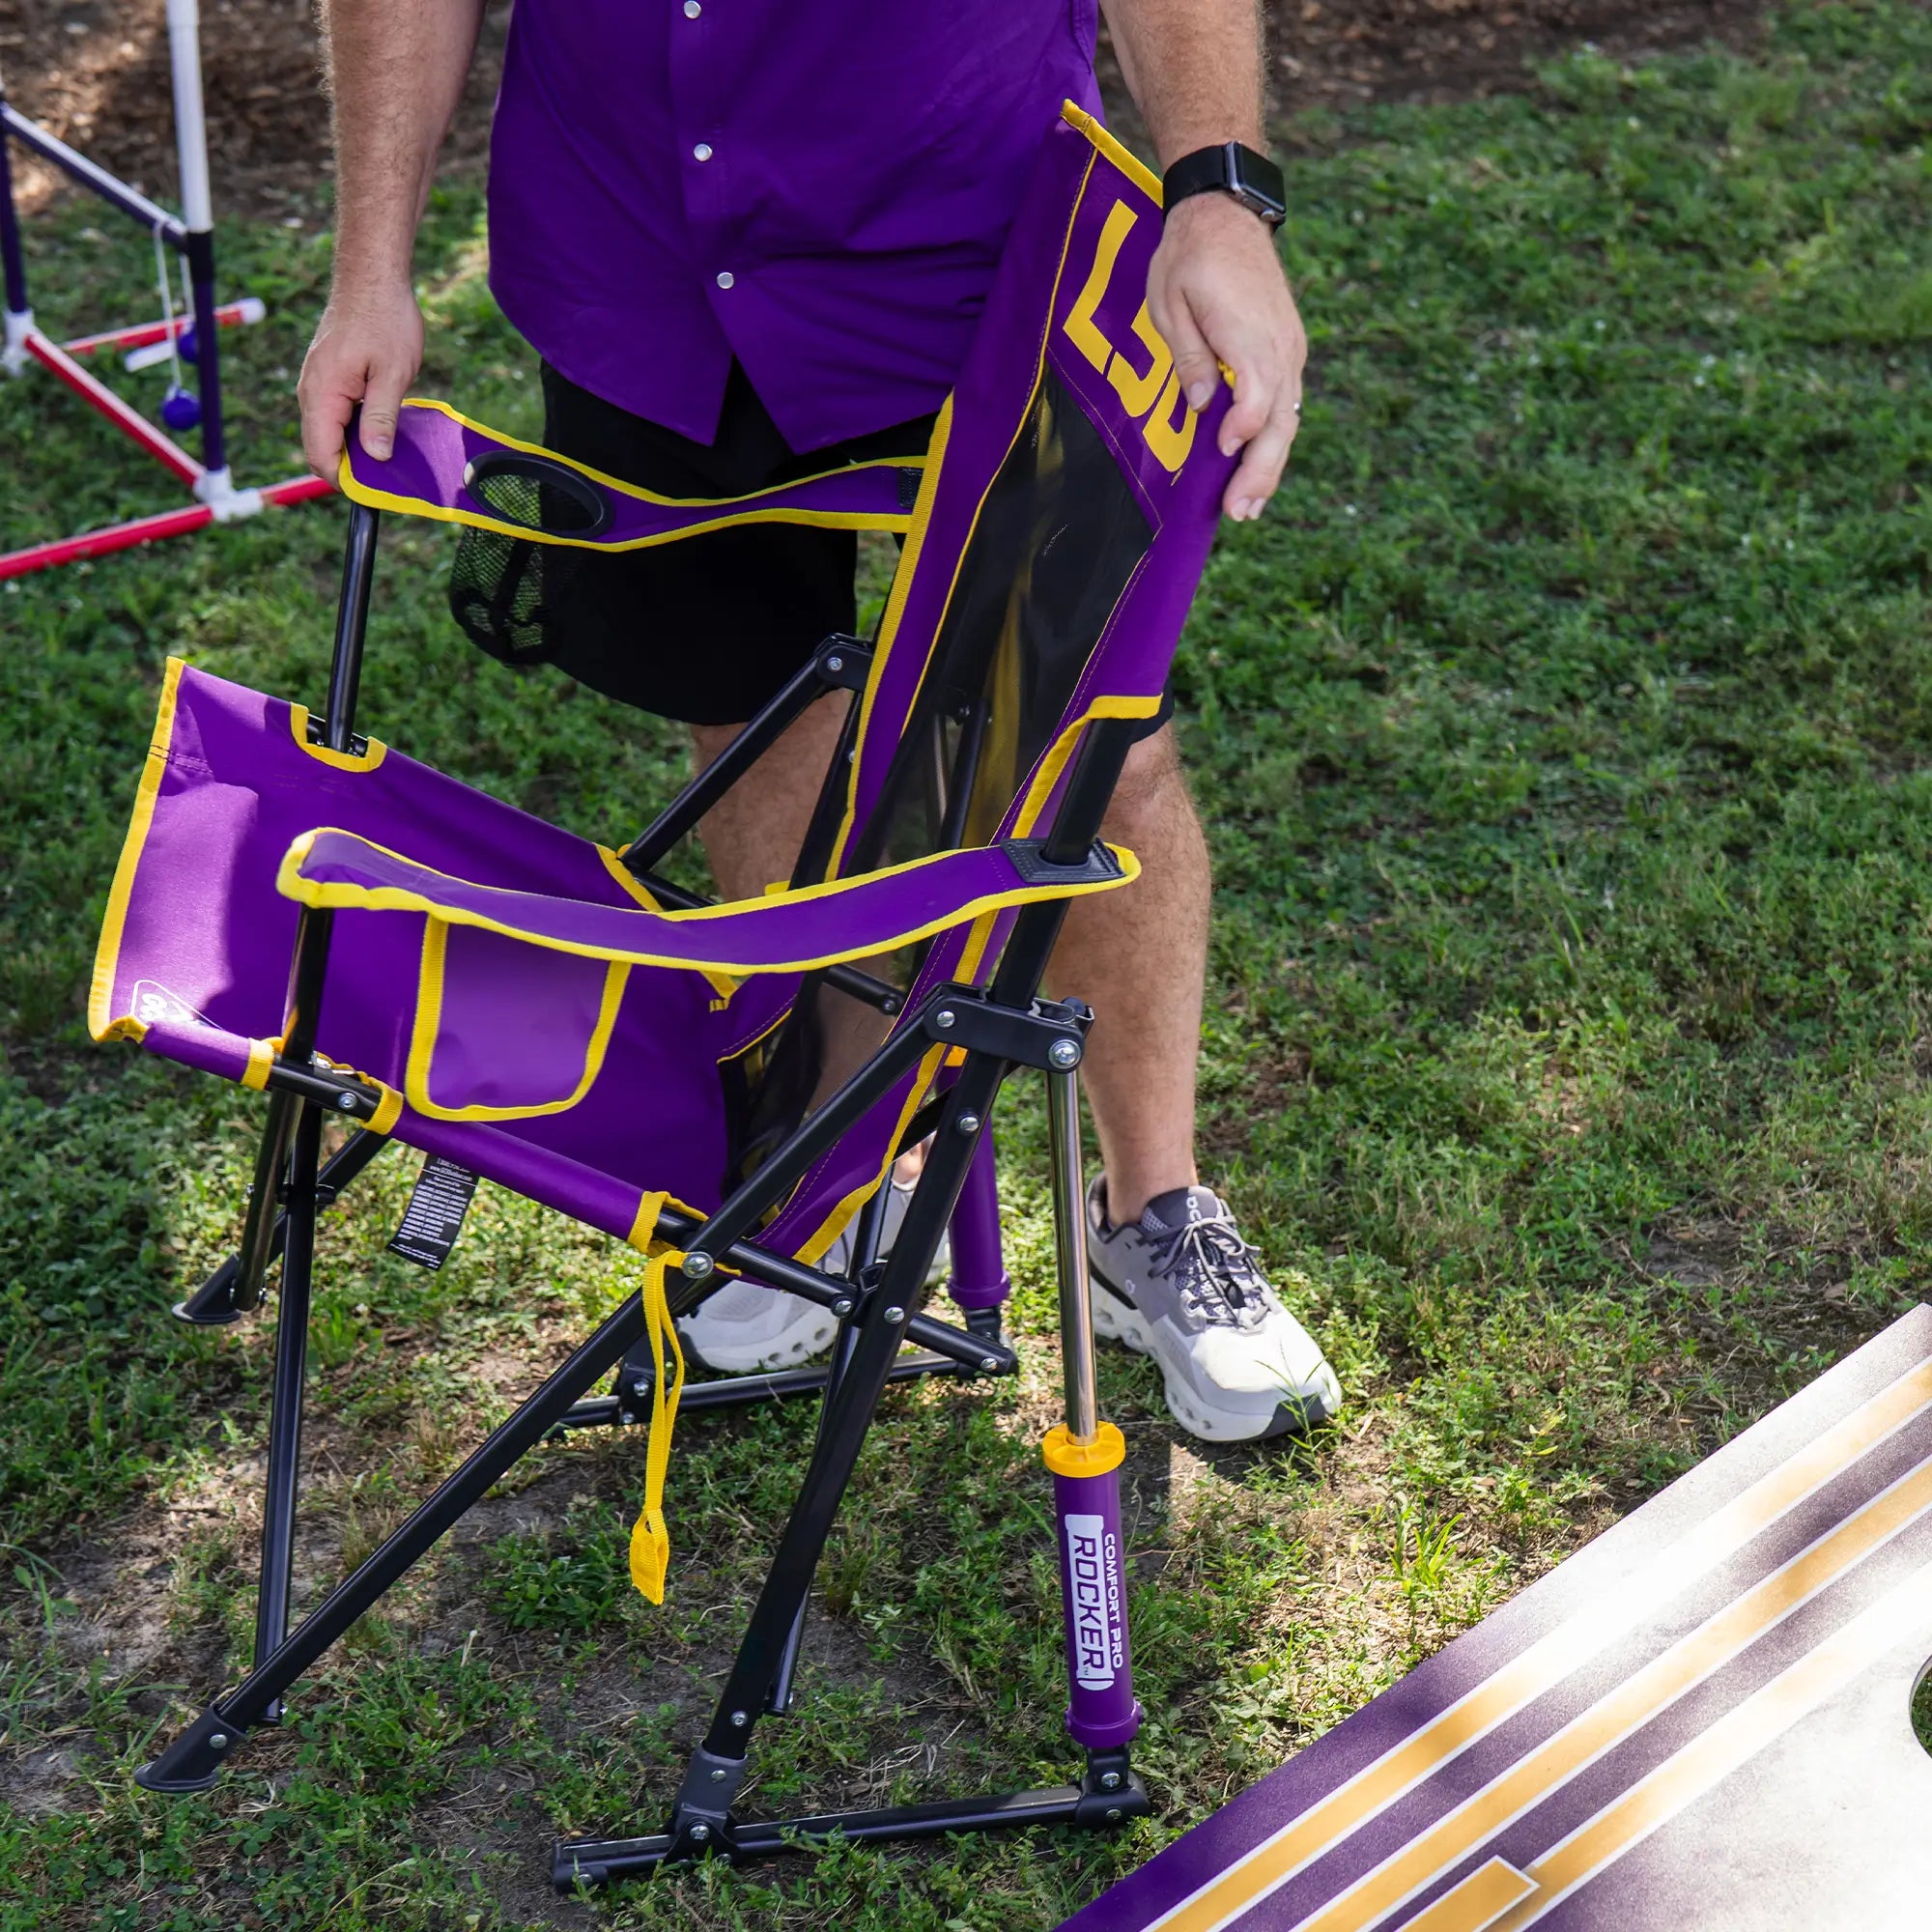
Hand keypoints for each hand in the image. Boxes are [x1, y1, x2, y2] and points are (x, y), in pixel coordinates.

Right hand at [296, 276, 423, 475]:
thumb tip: (376, 458)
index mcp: (322, 395)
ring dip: (354, 451)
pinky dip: (354, 431)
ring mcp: (316, 386)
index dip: (346, 482)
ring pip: (328, 435)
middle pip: (321, 450)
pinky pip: (334, 418)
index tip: (376, 492)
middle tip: (388, 477)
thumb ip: (381, 418)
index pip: (321, 456)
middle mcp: (311, 393)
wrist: (372, 279)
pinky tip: (381, 431)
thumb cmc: (385, 320)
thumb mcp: (392, 374)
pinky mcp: (327, 380)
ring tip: (388, 455)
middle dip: (351, 470)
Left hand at [1145, 191, 1305, 519]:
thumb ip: (1190, 355)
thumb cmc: (1191, 256)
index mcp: (1249, 331)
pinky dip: (1272, 441)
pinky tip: (1257, 472)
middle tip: (1240, 512)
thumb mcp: (1172, 301)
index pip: (1257, 390)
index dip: (1242, 425)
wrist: (1226, 214)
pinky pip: (1284, 406)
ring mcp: (1288, 350)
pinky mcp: (1286, 353)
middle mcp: (1280, 346)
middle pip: (1279, 419)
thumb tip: (1202, 404)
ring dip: (1269, 467)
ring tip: (1249, 508)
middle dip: (1260, 470)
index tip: (1222, 448)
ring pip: (1286, 419)